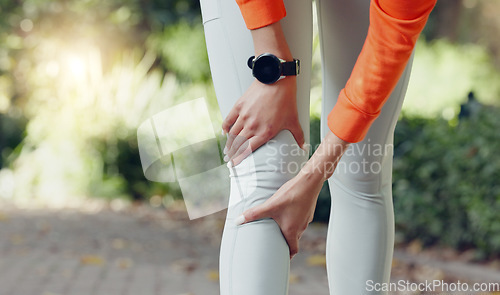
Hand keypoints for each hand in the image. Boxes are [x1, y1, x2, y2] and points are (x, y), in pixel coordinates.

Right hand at [222, 77, 303, 165]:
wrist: (277, 80)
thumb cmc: (286, 101)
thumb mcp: (293, 120)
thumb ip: (298, 136)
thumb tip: (304, 148)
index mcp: (265, 132)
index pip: (247, 150)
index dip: (238, 159)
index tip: (233, 165)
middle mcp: (253, 126)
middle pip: (237, 144)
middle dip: (231, 153)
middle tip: (228, 159)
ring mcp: (244, 116)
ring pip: (232, 134)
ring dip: (228, 143)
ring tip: (227, 149)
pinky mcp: (240, 106)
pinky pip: (229, 120)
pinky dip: (226, 128)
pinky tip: (225, 133)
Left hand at [234, 131, 349, 258]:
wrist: (309, 182)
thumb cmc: (292, 195)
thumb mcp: (270, 205)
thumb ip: (254, 214)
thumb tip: (238, 221)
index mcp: (292, 230)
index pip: (293, 250)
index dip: (287, 256)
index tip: (281, 258)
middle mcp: (301, 227)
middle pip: (294, 239)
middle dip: (285, 243)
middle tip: (275, 243)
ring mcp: (305, 218)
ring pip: (297, 228)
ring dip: (289, 230)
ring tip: (278, 226)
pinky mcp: (307, 210)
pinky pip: (299, 219)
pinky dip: (293, 219)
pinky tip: (286, 211)